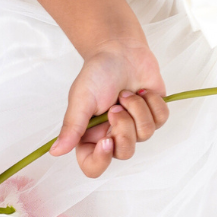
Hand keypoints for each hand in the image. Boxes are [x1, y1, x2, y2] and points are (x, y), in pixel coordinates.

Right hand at [52, 41, 168, 177]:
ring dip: (137, 109)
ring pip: (145, 135)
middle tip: (116, 105)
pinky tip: (142, 91)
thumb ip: (72, 126)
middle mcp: (112, 135)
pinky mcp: (154, 114)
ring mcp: (135, 126)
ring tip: (127, 93)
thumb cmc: (98, 73)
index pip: (93, 166)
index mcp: (90, 136)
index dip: (101, 160)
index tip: (106, 140)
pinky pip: (160, 120)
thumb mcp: (81, 98)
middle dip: (124, 127)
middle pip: (125, 152)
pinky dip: (153, 102)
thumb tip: (55, 151)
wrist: (120, 50)